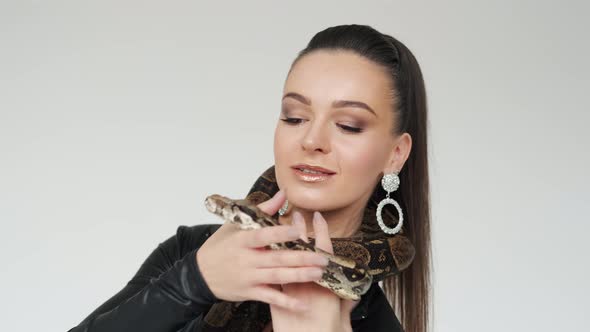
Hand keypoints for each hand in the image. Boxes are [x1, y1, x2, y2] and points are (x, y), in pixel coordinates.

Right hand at [196, 190, 329, 310]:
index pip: (263, 235)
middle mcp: (246, 259)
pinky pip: (271, 298)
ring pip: (277, 277)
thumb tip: (283, 194)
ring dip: (299, 276)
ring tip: (318, 273)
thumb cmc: (220, 246)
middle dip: (301, 258)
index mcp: (242, 240)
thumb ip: (263, 210)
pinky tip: (302, 304)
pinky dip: (286, 302)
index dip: (280, 233)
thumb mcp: (236, 224)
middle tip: (322, 258)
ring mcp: (248, 277)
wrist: (199, 274)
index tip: (298, 230)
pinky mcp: (250, 292)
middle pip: (276, 258)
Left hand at [269, 211, 358, 331]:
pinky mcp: (277, 303)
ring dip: (281, 245)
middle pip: (300, 254)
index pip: (323, 254)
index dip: (321, 235)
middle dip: (297, 233)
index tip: (318, 217)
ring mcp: (290, 294)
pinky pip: (272, 280)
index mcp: (325, 288)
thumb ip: (344, 307)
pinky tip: (265, 256)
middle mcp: (307, 287)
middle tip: (295, 212)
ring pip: (283, 263)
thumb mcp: (339, 323)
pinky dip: (269, 266)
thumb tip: (353, 296)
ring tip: (278, 228)